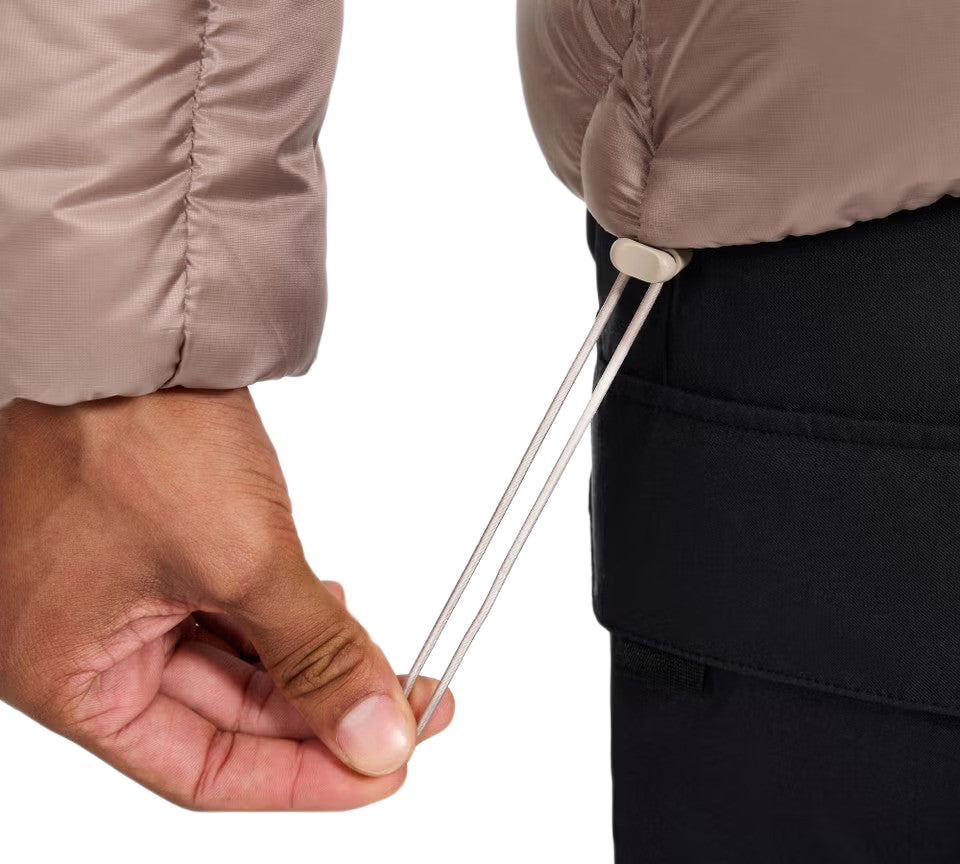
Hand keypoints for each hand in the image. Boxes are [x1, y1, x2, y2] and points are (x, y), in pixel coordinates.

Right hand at [0, 388, 452, 809]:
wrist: (120, 323)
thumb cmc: (129, 429)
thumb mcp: (239, 560)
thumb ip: (314, 656)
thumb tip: (375, 738)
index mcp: (65, 674)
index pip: (201, 769)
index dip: (300, 778)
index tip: (381, 766)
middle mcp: (80, 643)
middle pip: (223, 715)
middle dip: (321, 711)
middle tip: (407, 709)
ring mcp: (116, 593)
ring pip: (232, 661)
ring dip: (308, 660)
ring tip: (382, 658)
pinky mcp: (153, 548)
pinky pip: (225, 608)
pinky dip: (283, 616)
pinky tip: (332, 606)